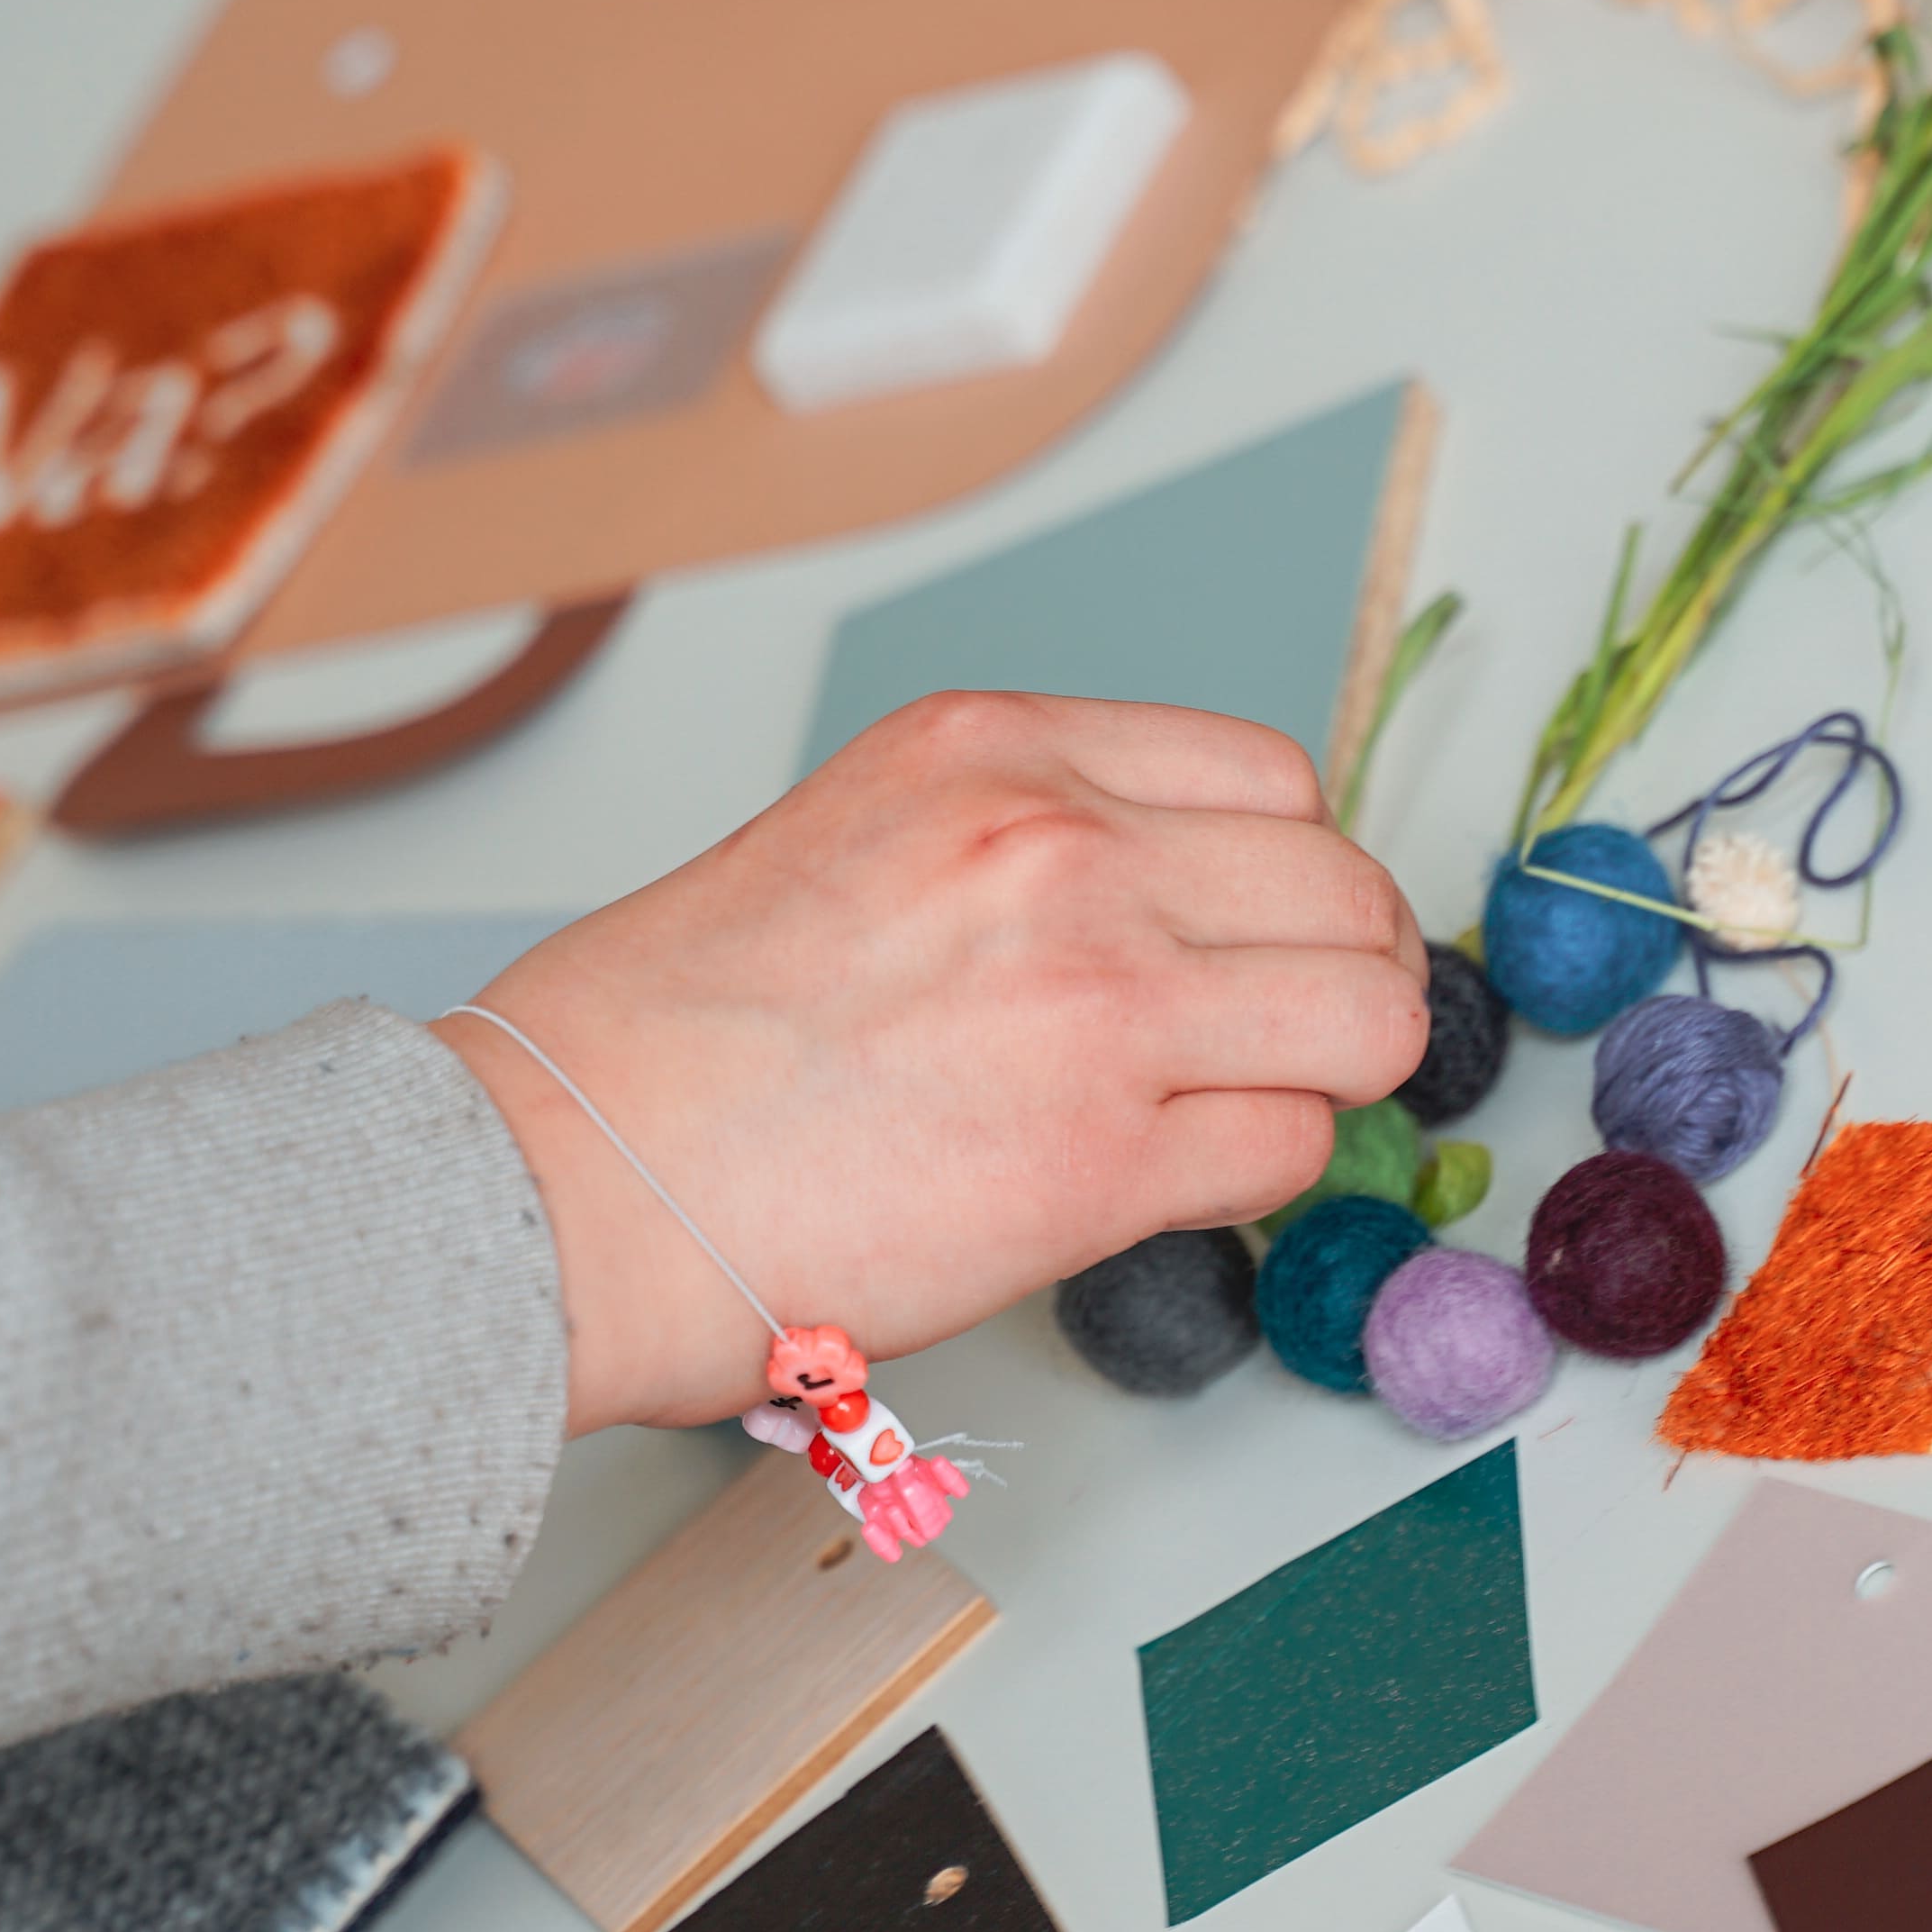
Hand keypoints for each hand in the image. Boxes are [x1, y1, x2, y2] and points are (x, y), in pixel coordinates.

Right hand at [450, 694, 1422, 1433]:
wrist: (570, 1178)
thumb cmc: (669, 1041)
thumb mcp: (858, 836)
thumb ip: (1018, 846)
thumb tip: (1161, 910)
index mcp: (994, 751)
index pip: (1270, 779)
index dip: (1280, 875)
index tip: (1251, 935)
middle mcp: (1062, 848)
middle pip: (1342, 889)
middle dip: (1333, 971)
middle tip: (1282, 1035)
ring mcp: (1097, 1001)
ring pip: (1360, 1019)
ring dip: (1319, 1073)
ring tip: (1232, 1107)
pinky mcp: (1102, 1161)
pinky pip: (1287, 1147)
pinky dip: (1247, 1171)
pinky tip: (1153, 1181)